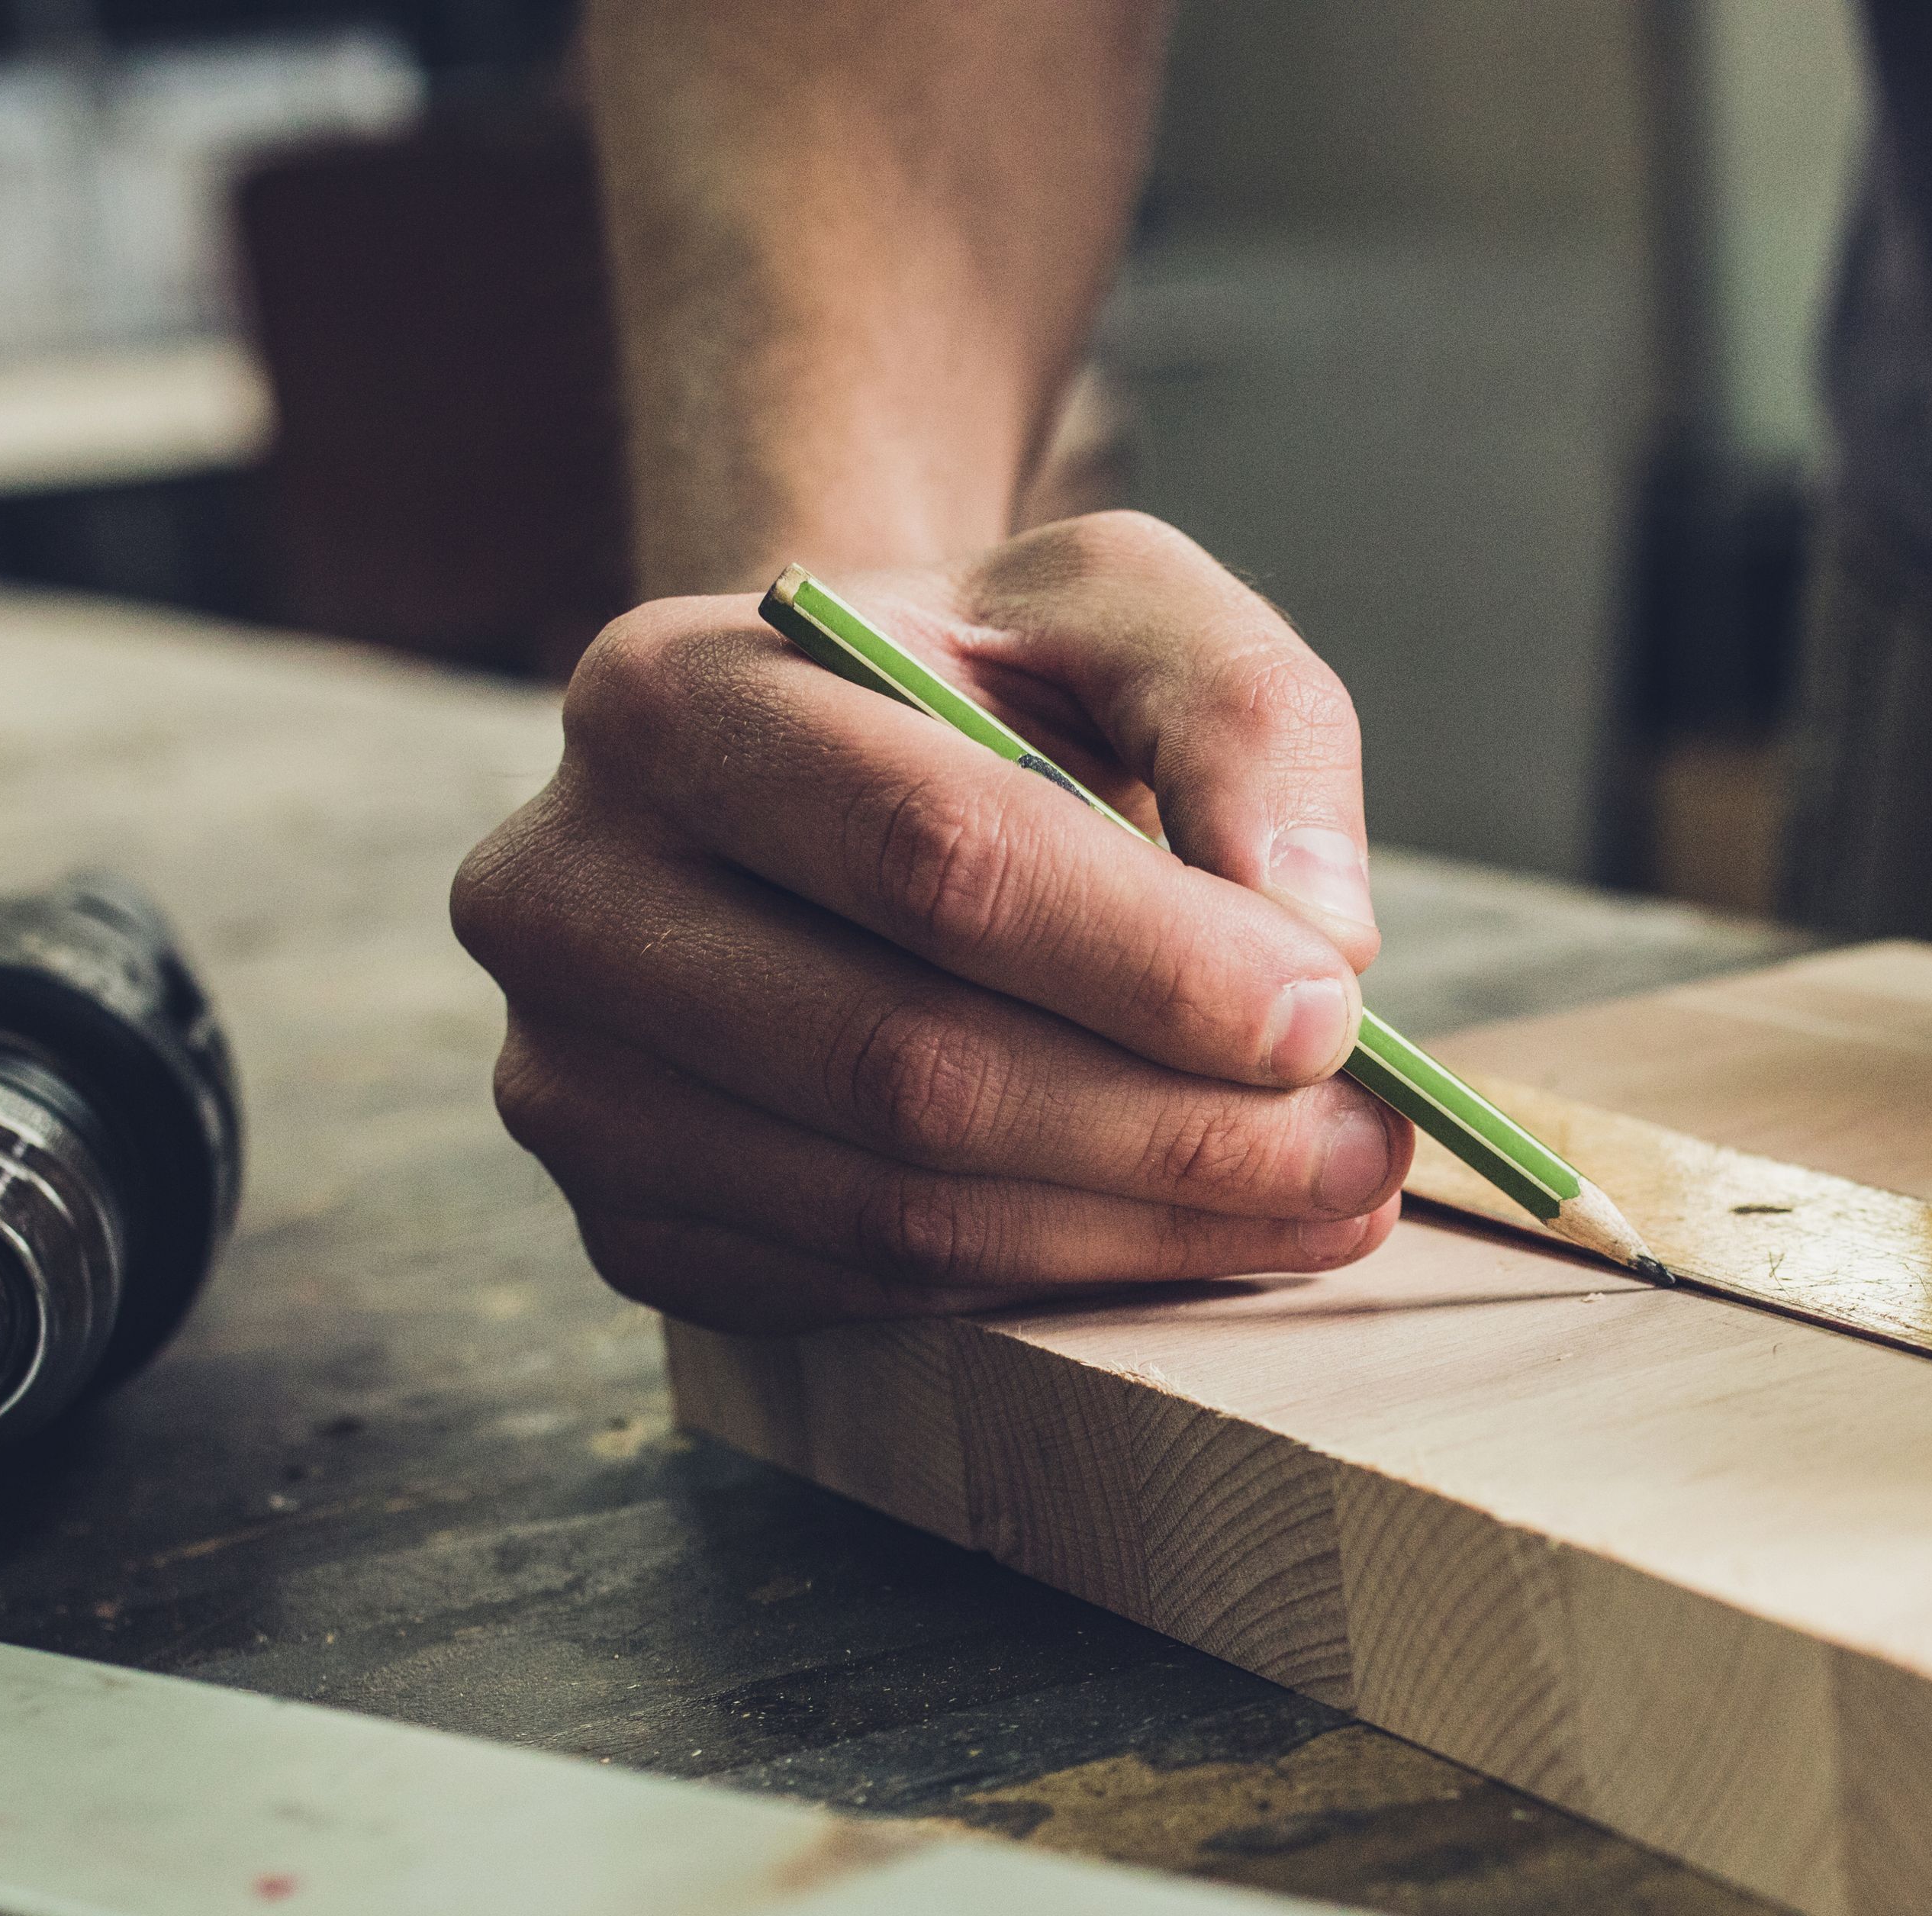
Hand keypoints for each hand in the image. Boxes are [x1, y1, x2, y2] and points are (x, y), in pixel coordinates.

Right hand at [453, 512, 1407, 1330]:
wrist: (821, 780)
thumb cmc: (976, 689)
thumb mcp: (1120, 610)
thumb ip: (1241, 716)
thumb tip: (1321, 933)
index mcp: (667, 696)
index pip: (930, 859)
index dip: (1149, 962)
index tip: (1332, 1016)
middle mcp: (565, 892)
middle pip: (910, 1064)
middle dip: (1173, 1126)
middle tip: (1366, 1144)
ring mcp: (574, 1080)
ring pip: (896, 1209)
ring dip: (1141, 1229)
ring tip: (1323, 1195)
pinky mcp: (628, 1224)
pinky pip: (867, 1290)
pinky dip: (1052, 1278)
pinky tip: (1181, 1229)